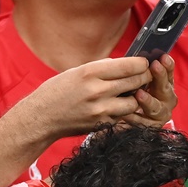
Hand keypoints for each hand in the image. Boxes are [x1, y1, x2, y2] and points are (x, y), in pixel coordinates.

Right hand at [7, 57, 163, 142]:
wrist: (41, 118)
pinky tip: (121, 105)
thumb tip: (126, 64)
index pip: (128, 66)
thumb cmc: (57, 91)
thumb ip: (102, 69)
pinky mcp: (103, 124)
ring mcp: (101, 109)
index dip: (141, 63)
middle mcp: (97, 90)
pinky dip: (125, 110)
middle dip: (144, 77)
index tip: (145, 62)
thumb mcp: (77, 72)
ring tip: (133, 91)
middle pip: (135, 82)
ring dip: (137, 96)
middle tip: (146, 75)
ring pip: (134, 101)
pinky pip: (124, 115)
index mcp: (90, 72)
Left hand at [125, 54, 176, 126]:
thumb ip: (139, 70)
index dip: (168, 66)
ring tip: (139, 94)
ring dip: (149, 100)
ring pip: (157, 108)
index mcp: (165, 85)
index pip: (169, 74)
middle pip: (165, 89)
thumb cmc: (131, 93)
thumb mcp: (135, 79)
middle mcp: (166, 99)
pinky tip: (127, 114)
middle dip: (160, 78)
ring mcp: (161, 114)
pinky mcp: (152, 127)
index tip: (163, 57)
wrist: (127, 118)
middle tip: (155, 67)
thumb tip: (141, 54)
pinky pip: (144, 123)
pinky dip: (135, 118)